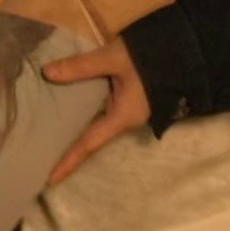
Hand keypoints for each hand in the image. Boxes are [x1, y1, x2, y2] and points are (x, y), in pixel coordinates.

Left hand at [41, 38, 151, 185]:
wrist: (186, 50)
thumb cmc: (151, 57)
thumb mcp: (113, 58)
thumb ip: (81, 66)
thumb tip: (46, 73)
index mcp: (122, 117)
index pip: (89, 144)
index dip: (69, 161)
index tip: (50, 180)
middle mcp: (125, 120)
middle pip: (92, 138)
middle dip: (69, 148)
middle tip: (43, 156)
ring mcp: (129, 110)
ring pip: (97, 123)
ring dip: (76, 128)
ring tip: (50, 134)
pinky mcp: (130, 99)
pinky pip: (103, 110)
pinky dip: (85, 112)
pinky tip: (70, 107)